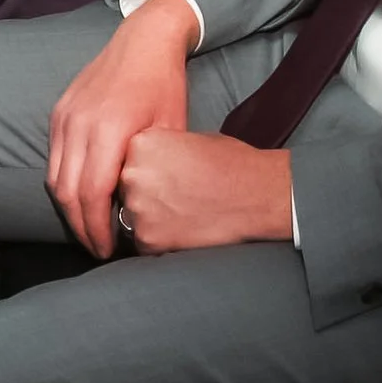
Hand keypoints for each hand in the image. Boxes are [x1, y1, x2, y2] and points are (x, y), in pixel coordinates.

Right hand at [46, 0, 197, 255]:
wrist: (144, 39)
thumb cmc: (165, 85)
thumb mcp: (170, 130)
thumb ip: (150, 169)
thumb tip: (142, 212)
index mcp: (110, 130)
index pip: (92, 193)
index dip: (97, 228)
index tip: (107, 250)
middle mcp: (80, 124)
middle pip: (67, 191)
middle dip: (80, 226)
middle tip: (96, 249)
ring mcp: (64, 116)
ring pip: (54, 177)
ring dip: (68, 208)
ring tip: (88, 229)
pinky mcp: (59, 112)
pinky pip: (53, 157)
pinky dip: (63, 183)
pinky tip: (80, 197)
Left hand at [115, 130, 294, 252]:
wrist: (258, 195)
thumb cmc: (231, 164)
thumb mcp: (188, 140)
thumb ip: (159, 151)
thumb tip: (146, 163)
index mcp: (139, 144)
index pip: (123, 160)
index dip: (143, 171)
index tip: (161, 177)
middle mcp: (131, 174)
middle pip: (124, 189)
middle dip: (143, 195)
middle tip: (173, 197)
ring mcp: (138, 208)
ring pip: (131, 217)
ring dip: (150, 219)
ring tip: (182, 214)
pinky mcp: (148, 239)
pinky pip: (143, 243)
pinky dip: (160, 241)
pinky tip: (184, 230)